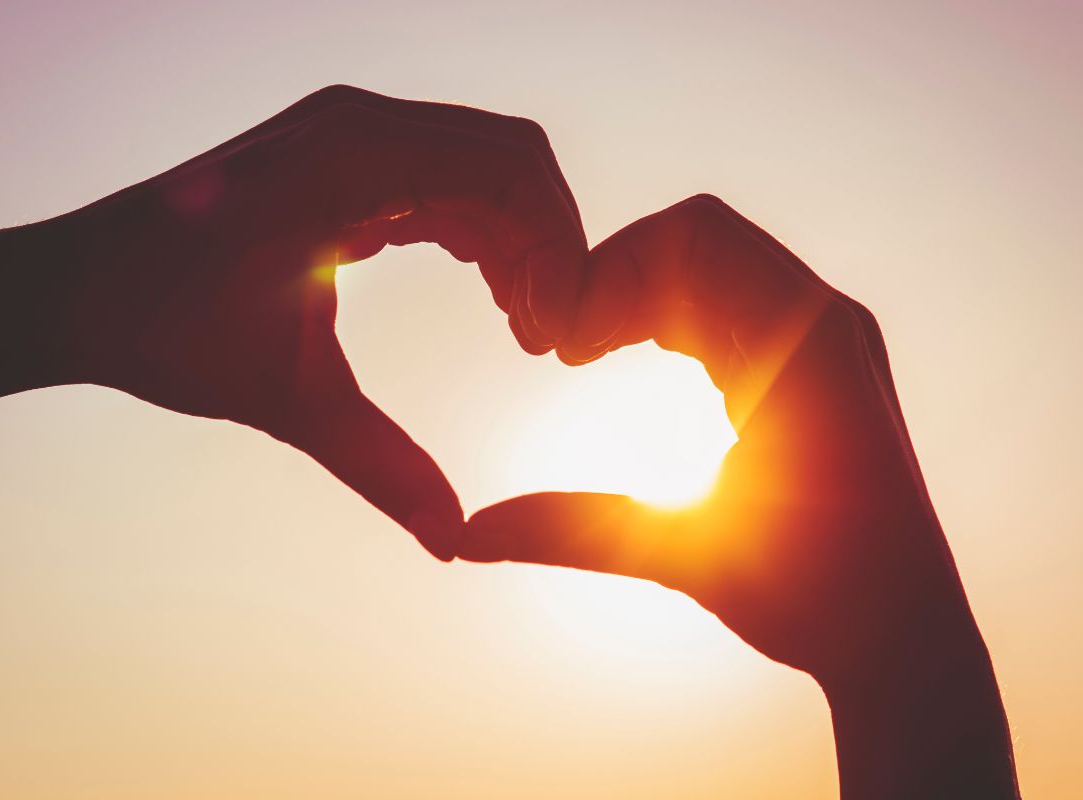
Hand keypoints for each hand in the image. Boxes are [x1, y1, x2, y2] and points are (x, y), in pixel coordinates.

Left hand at [0, 85, 587, 559]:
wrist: (73, 288)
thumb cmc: (165, 328)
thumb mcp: (288, 401)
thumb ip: (380, 467)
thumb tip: (454, 543)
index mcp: (348, 159)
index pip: (507, 170)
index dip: (557, 250)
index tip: (564, 338)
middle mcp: (354, 124)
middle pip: (509, 157)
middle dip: (549, 243)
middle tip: (557, 338)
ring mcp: (344, 131)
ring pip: (480, 163)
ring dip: (518, 238)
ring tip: (528, 329)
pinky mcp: (337, 154)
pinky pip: (441, 175)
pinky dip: (479, 229)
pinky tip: (493, 296)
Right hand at [458, 195, 1018, 796]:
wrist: (907, 638)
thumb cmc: (815, 599)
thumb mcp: (685, 555)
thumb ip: (571, 533)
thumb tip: (464, 536)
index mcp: (802, 347)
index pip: (690, 239)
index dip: (606, 271)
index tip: (556, 346)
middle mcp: (826, 322)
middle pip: (699, 235)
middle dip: (616, 274)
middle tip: (561, 344)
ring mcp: (830, 337)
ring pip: (717, 260)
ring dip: (642, 290)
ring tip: (584, 351)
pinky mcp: (822, 359)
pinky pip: (738, 295)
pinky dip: (674, 309)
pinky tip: (630, 354)